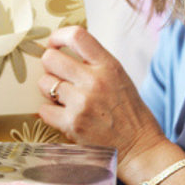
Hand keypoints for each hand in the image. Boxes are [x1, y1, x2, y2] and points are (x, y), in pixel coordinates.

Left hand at [37, 26, 166, 166]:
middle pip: (50, 59)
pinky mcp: (72, 124)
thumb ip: (95, 63)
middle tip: (59, 77)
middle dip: (50, 67)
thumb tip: (63, 51)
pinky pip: (43, 110)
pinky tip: (64, 116)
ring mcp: (82, 102)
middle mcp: (94, 81)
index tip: (54, 44)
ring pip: (44, 84)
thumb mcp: (119, 78)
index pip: (77, 36)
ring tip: (66, 100)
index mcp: (108, 66)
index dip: (58, 36)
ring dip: (50, 91)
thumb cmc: (130, 114)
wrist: (140, 148)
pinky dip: (50, 113)